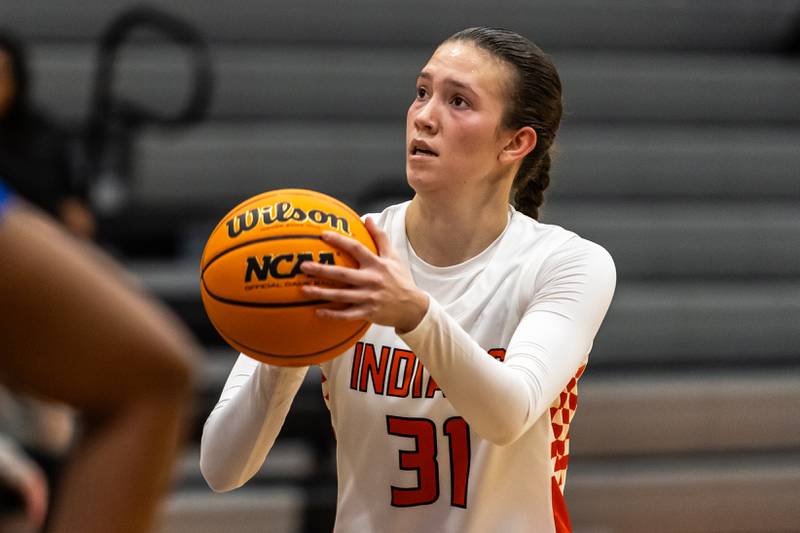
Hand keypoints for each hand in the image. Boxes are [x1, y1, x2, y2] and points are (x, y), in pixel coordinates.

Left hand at [300, 217, 428, 332]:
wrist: (412, 307)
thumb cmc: (400, 279)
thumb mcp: (393, 256)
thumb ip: (380, 237)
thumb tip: (367, 219)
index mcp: (377, 264)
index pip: (356, 248)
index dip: (339, 240)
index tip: (323, 235)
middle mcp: (372, 280)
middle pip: (343, 274)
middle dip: (322, 270)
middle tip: (304, 266)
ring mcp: (369, 298)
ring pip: (341, 296)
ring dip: (321, 293)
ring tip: (304, 289)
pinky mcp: (368, 313)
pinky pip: (347, 314)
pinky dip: (332, 315)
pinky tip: (318, 312)